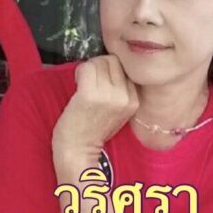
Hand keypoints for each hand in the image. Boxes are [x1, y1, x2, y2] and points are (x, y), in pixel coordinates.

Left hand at [52, 55, 138, 171]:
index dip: (111, 70)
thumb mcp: (119, 111)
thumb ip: (121, 90)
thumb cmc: (94, 130)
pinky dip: (79, 72)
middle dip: (100, 66)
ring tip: (84, 85)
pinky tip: (77, 86)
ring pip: (99, 61)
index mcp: (134, 100)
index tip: (102, 81)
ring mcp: (108, 95)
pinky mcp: (90, 94)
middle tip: (91, 81)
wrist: (78, 151)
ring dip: (88, 69)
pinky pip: (85, 67)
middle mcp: (125, 97)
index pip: (126, 67)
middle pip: (113, 60)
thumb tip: (110, 65)